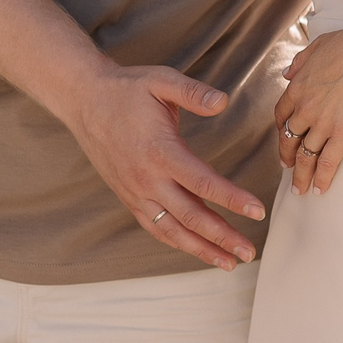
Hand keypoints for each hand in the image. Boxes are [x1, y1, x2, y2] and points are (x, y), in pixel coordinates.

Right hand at [65, 65, 261, 267]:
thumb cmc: (127, 90)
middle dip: (222, 237)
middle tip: (249, 252)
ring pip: (171, 230)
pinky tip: (196, 249)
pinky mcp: (128, 196)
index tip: (258, 211)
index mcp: (160, 151)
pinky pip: (154, 226)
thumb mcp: (161, 80)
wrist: (84, 101)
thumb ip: (194, 92)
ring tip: (229, 262)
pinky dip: (177, 242)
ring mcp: (135, 191)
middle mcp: (147, 178)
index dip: (233, 199)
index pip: (203, 183)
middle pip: (190, 217)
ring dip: (201, 250)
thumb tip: (223, 101)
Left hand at [274, 13, 342, 193]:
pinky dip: (321, 179)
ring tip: (300, 189)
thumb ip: (299, 62)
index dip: (281, 130)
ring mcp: (323, 123)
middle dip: (287, 157)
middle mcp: (305, 108)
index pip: (281, 115)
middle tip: (288, 169)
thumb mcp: (318, 46)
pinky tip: (320, 190)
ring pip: (305, 156)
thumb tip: (286, 73)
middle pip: (289, 139)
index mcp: (298, 87)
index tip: (284, 139)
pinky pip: (327, 162)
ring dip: (301, 176)